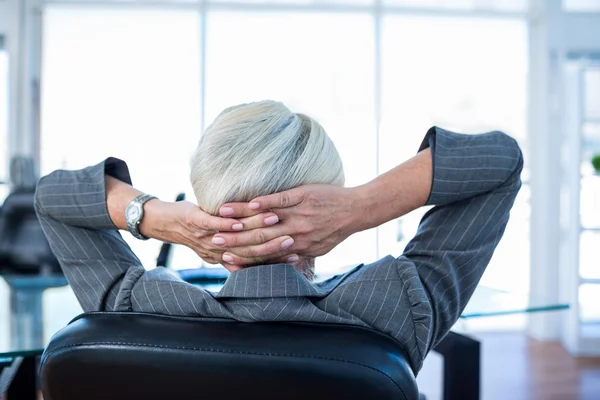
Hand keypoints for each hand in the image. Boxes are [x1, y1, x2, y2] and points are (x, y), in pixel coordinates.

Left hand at [140, 200, 284, 271]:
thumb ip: (240, 246)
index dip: (277, 258)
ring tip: (275, 220)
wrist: (164, 223)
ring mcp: (208, 238)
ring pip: (236, 236)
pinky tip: (245, 215)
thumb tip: (263, 243)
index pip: (256, 260)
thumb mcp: (219, 241)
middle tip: (292, 238)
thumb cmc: (196, 229)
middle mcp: (219, 252)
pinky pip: (216, 224)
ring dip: (256, 228)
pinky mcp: (197, 223)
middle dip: (273, 245)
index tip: (297, 253)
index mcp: (226, 258)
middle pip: (250, 251)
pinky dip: (231, 221)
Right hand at [212, 185, 360, 265]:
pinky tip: (248, 202)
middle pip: (259, 237)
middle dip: (234, 237)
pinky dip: (263, 201)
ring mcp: (299, 214)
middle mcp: (295, 234)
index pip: (263, 254)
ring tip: (221, 213)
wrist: (356, 211)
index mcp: (295, 248)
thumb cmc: (335, 231)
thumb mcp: (317, 248)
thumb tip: (279, 260)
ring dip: (241, 216)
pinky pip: (279, 198)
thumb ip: (296, 254)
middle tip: (213, 236)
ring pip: (265, 218)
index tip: (223, 255)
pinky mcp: (302, 196)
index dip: (242, 255)